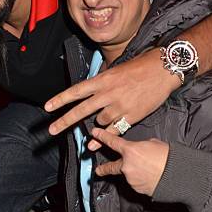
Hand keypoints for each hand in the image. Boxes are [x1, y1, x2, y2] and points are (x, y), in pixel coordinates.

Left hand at [45, 48, 179, 148]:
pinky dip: (103, 138)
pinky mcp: (131, 116)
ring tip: (103, 119)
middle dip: (64, 121)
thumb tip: (90, 94)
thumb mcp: (116, 70)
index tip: (47, 107)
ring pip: (99, 121)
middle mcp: (108, 93)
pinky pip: (113, 131)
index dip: (60, 99)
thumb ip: (102, 83)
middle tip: (51, 130)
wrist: (164, 69)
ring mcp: (119, 106)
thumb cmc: (141, 67)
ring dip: (97, 124)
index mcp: (103, 79)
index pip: (76, 91)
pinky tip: (94, 143)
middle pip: (81, 110)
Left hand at [92, 127, 168, 196]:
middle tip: (99, 170)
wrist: (178, 175)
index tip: (95, 134)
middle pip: (111, 167)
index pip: (112, 142)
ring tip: (149, 170)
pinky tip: (150, 177)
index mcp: (131, 150)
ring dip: (133, 173)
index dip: (102, 137)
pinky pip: (135, 183)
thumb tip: (139, 149)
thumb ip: (141, 146)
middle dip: (103, 168)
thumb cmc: (169, 158)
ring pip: (127, 175)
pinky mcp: (136, 188)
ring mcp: (130, 179)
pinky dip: (140, 180)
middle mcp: (127, 165)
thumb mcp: (154, 144)